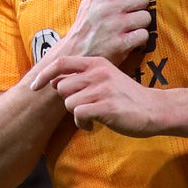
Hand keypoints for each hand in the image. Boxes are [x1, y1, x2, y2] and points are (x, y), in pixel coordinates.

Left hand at [32, 55, 161, 135]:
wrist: (153, 109)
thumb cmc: (127, 96)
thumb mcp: (107, 77)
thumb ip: (84, 76)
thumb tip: (55, 81)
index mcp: (97, 62)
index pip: (61, 62)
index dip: (44, 74)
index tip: (34, 87)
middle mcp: (98, 72)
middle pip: (62, 86)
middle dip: (68, 100)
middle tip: (83, 106)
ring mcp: (102, 89)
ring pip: (68, 102)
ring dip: (76, 114)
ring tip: (91, 116)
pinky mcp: (106, 106)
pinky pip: (78, 114)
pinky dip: (82, 123)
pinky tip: (93, 125)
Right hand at [48, 0, 168, 66]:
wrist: (74, 53)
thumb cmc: (86, 23)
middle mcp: (109, 7)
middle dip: (141, 6)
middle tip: (129, 14)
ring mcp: (114, 26)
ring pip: (146, 17)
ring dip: (141, 24)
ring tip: (127, 29)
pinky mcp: (119, 44)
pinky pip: (143, 35)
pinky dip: (140, 39)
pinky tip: (129, 40)